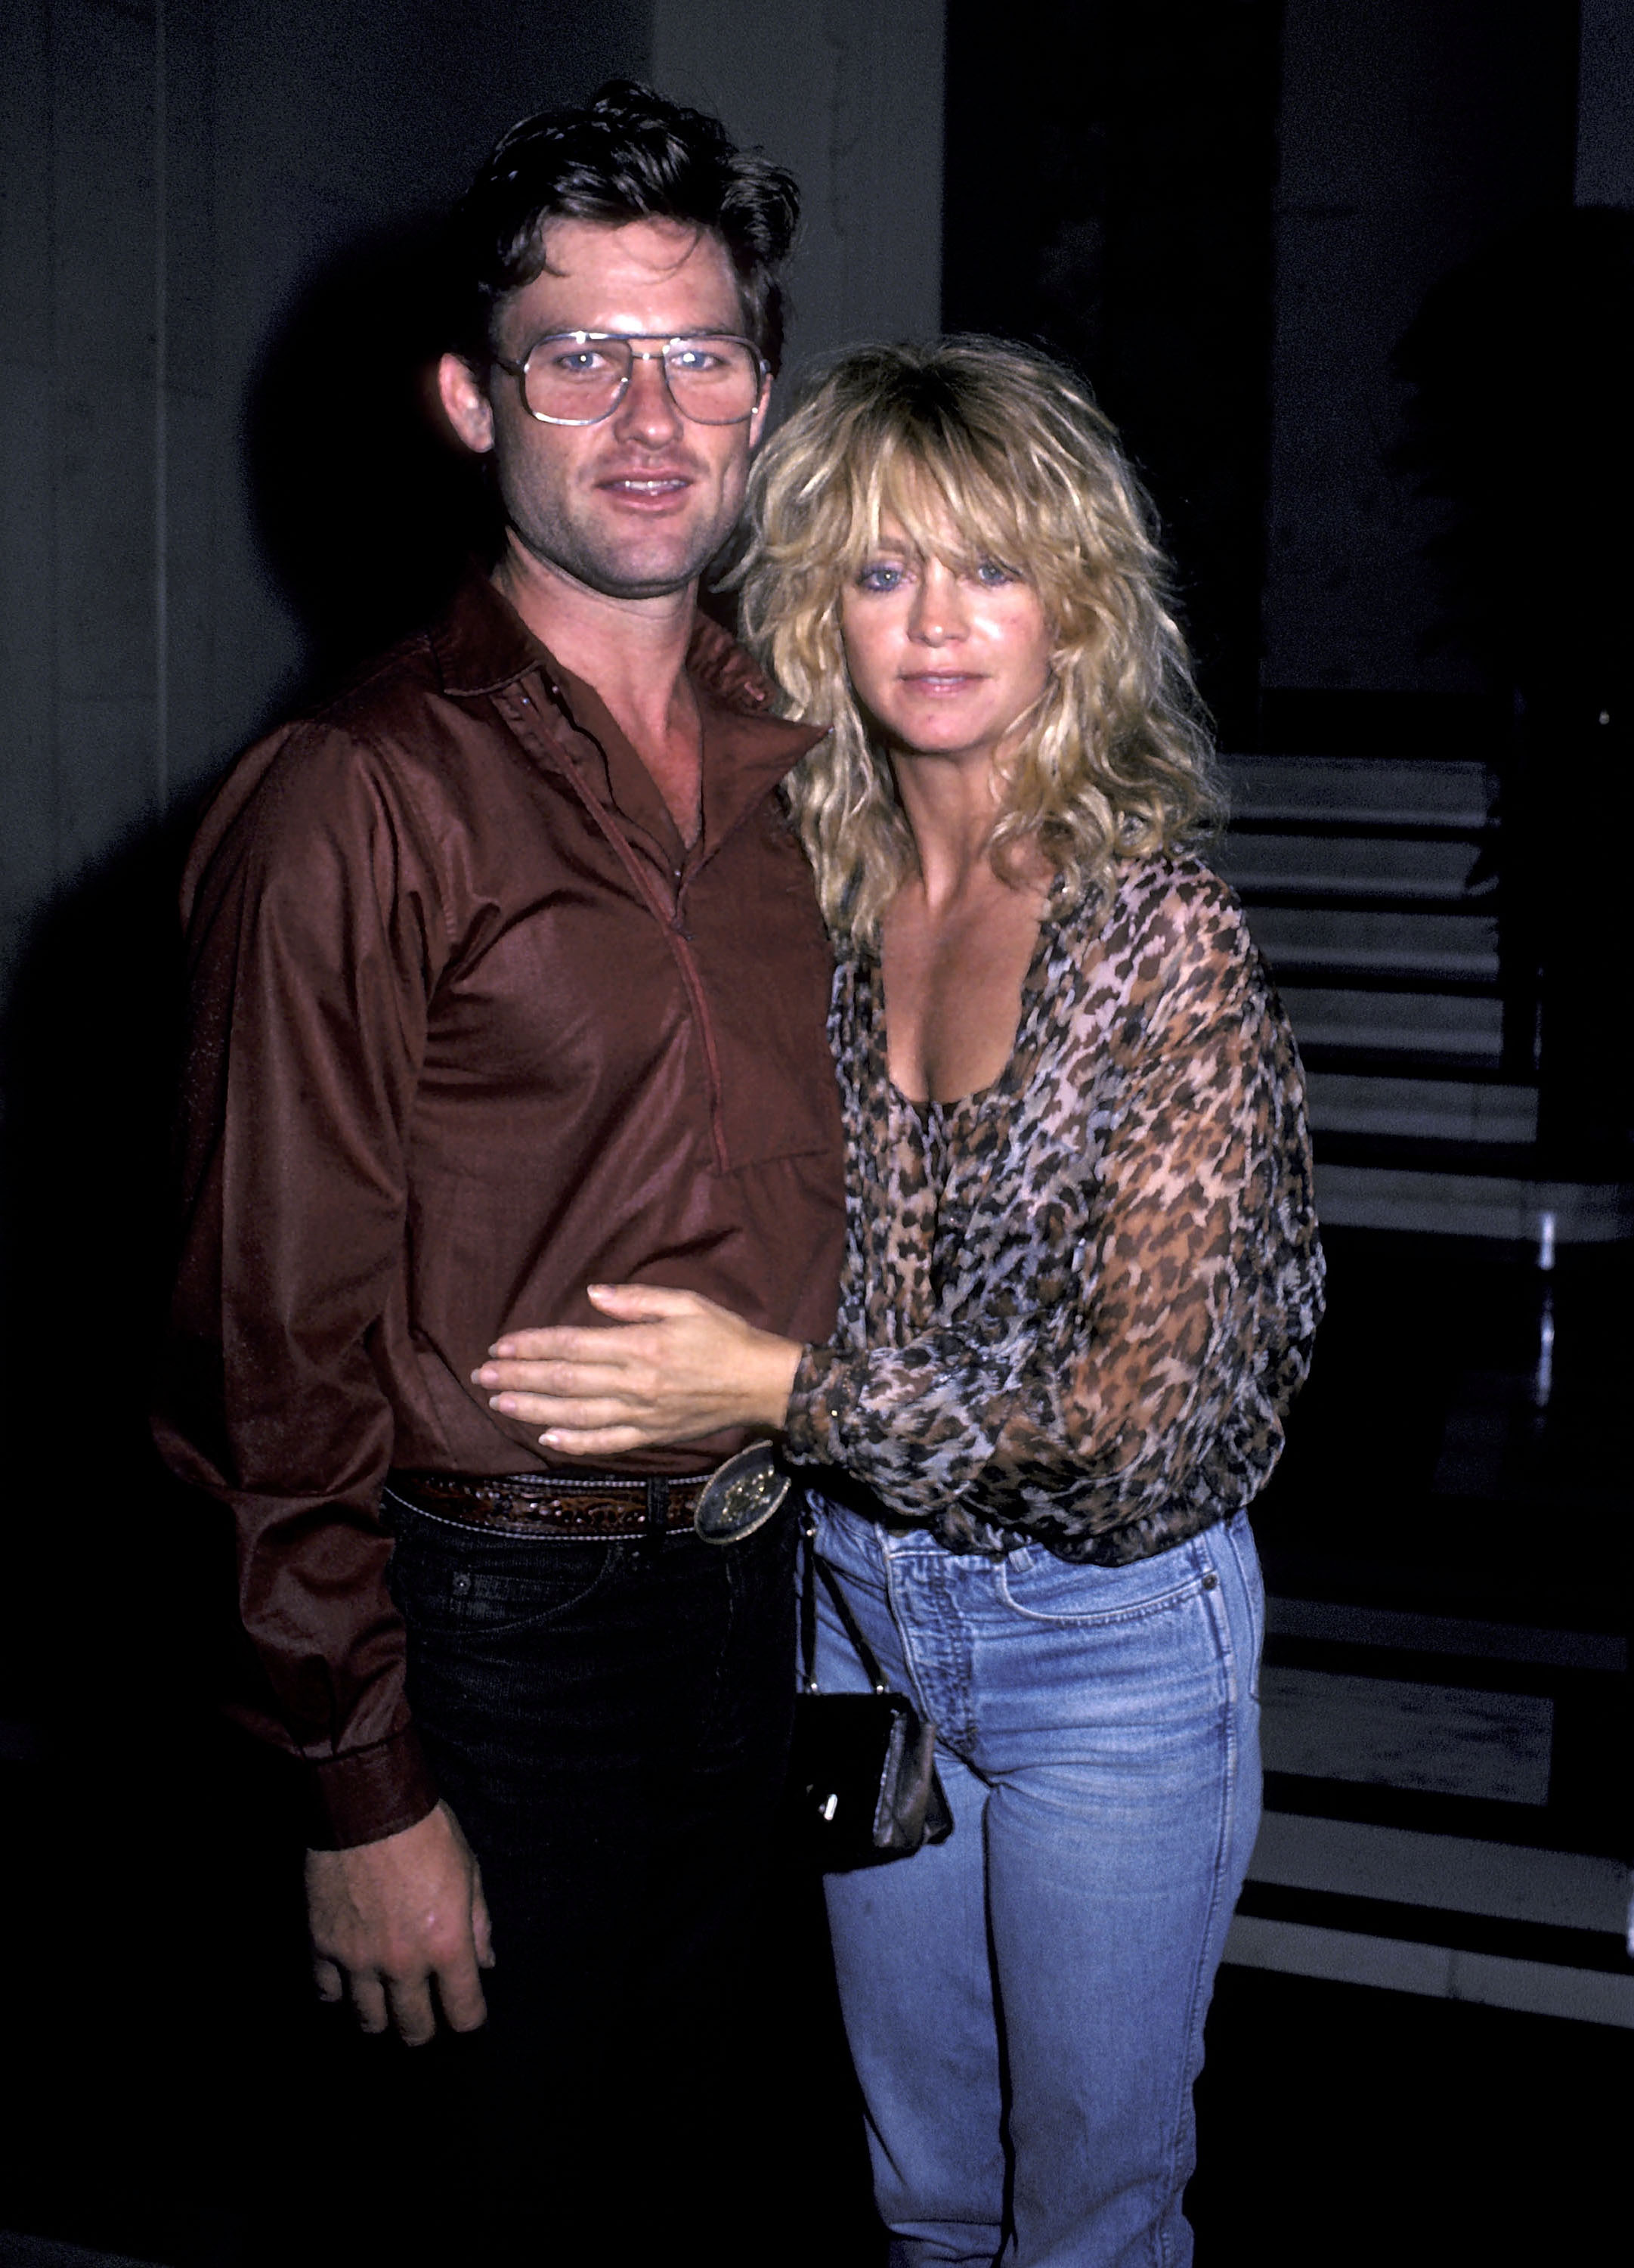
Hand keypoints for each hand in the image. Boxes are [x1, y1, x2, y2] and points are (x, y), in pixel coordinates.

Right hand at [306, 1799, 493, 2045]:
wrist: (367, 1801)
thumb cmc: (426, 1829)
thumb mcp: (469, 1869)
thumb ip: (479, 1924)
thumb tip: (485, 1963)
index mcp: (447, 1944)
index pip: (463, 2014)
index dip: (467, 2021)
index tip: (465, 2016)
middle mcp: (403, 1963)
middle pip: (413, 2029)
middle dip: (423, 2029)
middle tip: (423, 2016)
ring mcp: (358, 1959)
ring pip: (368, 2021)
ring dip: (380, 2017)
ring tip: (385, 2003)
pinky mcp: (323, 1945)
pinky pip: (326, 1993)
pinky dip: (337, 1992)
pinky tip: (347, 1980)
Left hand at [472, 1282, 803, 1456]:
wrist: (763, 1384)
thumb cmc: (726, 1336)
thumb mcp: (687, 1303)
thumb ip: (638, 1299)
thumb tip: (593, 1294)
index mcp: (642, 1346)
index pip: (573, 1346)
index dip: (533, 1346)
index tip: (501, 1346)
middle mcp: (637, 1383)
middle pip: (565, 1382)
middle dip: (519, 1379)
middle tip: (482, 1377)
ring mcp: (642, 1414)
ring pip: (576, 1414)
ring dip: (533, 1410)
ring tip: (499, 1404)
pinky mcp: (653, 1435)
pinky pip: (606, 1442)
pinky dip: (575, 1442)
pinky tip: (547, 1439)